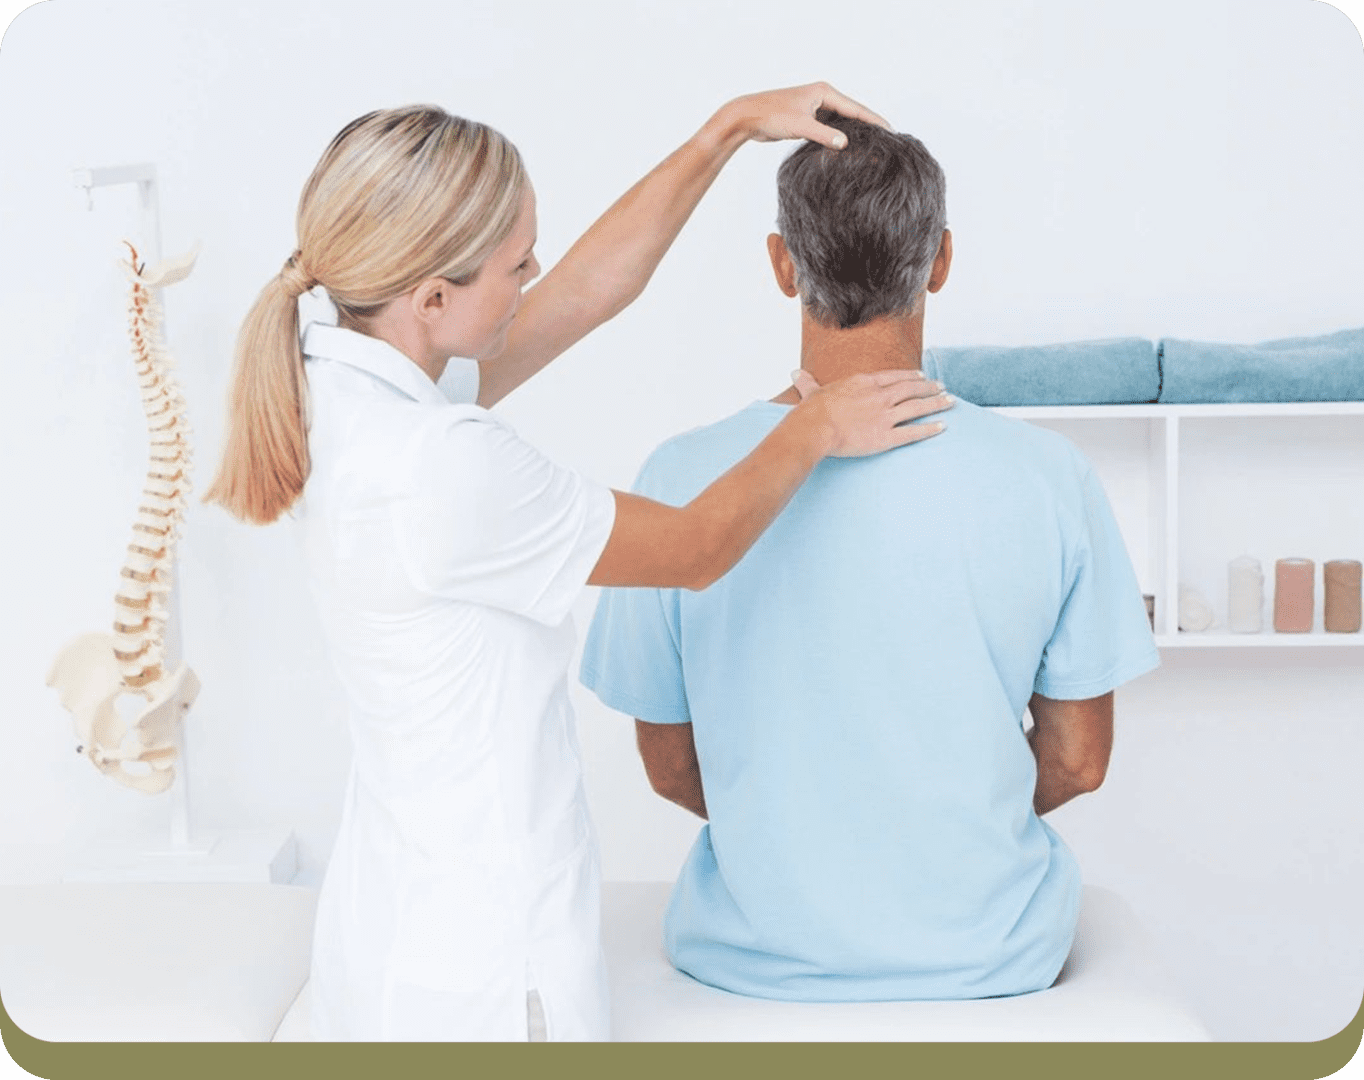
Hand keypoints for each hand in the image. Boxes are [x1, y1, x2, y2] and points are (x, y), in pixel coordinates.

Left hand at [723, 82, 889, 149]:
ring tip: (871, 146)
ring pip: (840, 122)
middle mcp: (821, 97)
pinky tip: (846, 149)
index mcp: (824, 92)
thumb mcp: (800, 126)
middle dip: (867, 126)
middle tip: (886, 140)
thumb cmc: (771, 115)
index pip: (856, 108)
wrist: (747, 117)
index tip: (890, 130)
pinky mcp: (806, 119)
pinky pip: (828, 128)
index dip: (874, 120)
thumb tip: (845, 144)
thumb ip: (823, 135)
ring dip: (853, 133)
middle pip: (851, 114)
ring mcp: (814, 108)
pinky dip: (838, 137)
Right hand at [792, 369, 952, 456]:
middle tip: (943, 387)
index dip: (911, 375)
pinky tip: (942, 426)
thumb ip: (808, 382)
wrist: (814, 428)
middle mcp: (879, 396)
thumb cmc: (811, 411)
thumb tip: (795, 374)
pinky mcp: (885, 437)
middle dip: (930, 387)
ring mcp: (884, 416)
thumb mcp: (811, 391)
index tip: (922, 375)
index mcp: (864, 383)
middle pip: (911, 389)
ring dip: (936, 404)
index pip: (894, 376)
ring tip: (951, 402)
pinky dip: (929, 429)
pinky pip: (912, 433)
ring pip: (917, 407)